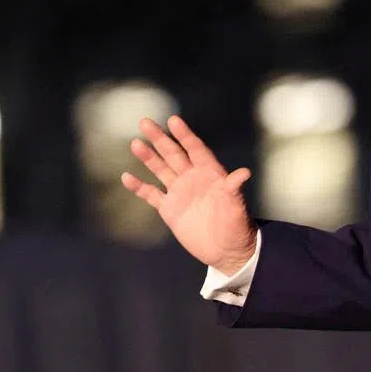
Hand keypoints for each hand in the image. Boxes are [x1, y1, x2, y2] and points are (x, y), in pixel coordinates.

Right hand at [121, 115, 256, 272]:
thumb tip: (244, 173)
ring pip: (160, 170)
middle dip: (159, 139)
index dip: (185, 135)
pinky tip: (126, 177)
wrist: (226, 251)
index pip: (195, 149)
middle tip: (145, 122)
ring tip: (135, 143)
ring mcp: (179, 192)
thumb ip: (234, 189)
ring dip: (148, 157)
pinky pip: (151, 194)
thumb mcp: (236, 207)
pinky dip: (139, 187)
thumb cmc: (236, 227)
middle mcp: (193, 178)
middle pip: (173, 154)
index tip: (173, 120)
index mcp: (210, 174)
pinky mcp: (169, 209)